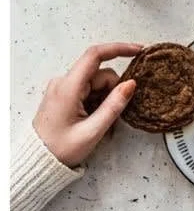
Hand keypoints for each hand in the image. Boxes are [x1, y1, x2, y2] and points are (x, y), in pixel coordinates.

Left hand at [32, 42, 143, 167]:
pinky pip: (89, 90)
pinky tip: (95, 119)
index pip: (94, 55)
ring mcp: (62, 87)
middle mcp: (63, 82)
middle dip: (114, 91)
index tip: (139, 51)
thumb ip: (114, 105)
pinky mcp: (64, 94)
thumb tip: (131, 84)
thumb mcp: (93, 131)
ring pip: (97, 83)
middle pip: (101, 74)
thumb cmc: (61, 149)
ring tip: (102, 123)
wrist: (39, 161)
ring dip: (106, 99)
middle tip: (114, 116)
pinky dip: (98, 102)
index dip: (119, 49)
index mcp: (68, 87)